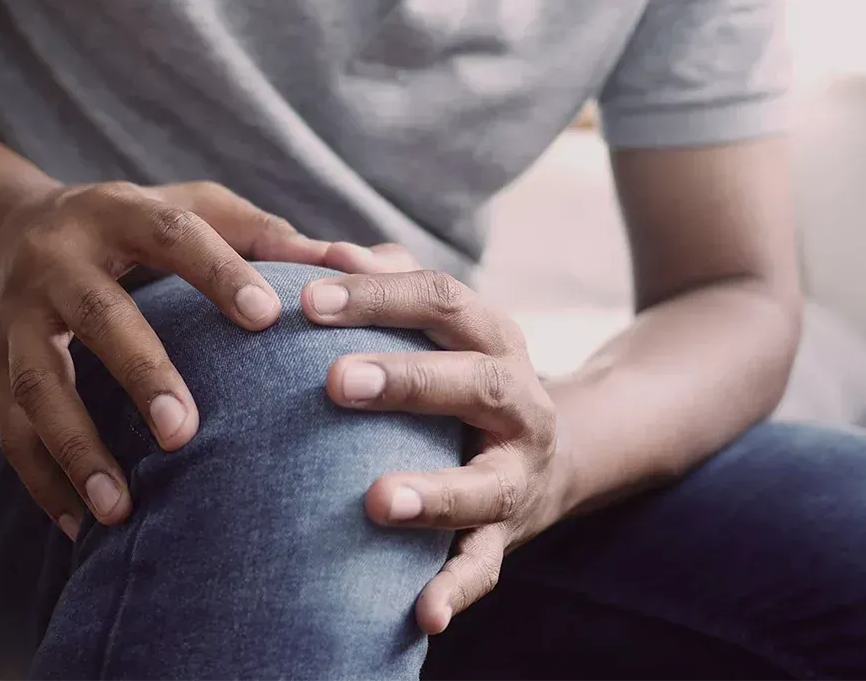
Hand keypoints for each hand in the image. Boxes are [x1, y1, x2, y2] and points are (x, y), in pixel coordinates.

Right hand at [0, 180, 329, 538]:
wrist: (10, 229)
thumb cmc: (132, 226)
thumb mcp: (189, 208)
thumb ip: (262, 234)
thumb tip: (350, 263)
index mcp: (116, 212)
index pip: (170, 234)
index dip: (217, 272)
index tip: (266, 318)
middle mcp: (57, 261)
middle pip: (97, 315)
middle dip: (140, 373)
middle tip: (185, 432)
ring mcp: (17, 317)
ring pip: (40, 386)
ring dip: (77, 449)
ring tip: (119, 509)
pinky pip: (10, 430)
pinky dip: (45, 482)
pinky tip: (82, 528)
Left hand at [301, 249, 570, 634]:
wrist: (557, 452)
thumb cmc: (465, 373)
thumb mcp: (444, 324)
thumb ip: (389, 283)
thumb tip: (326, 251)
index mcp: (493, 336)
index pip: (442, 299)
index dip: (379, 296)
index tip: (308, 300)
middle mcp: (518, 399)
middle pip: (474, 381)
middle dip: (407, 380)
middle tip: (335, 382)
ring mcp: (518, 471)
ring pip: (486, 483)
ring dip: (434, 493)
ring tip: (375, 502)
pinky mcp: (510, 534)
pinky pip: (486, 566)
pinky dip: (456, 590)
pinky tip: (421, 615)